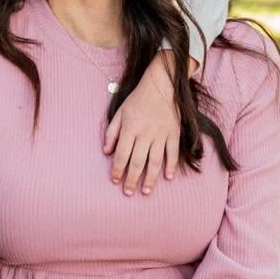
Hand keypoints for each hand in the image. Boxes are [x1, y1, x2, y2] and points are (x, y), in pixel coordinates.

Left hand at [104, 48, 180, 194]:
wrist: (161, 85)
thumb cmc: (138, 99)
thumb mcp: (120, 112)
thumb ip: (112, 132)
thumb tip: (106, 152)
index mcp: (130, 129)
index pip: (122, 154)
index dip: (118, 169)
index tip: (115, 181)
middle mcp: (145, 134)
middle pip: (137, 162)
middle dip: (131, 179)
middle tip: (128, 193)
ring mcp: (161, 134)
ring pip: (155, 161)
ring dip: (150, 179)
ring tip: (146, 191)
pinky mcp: (174, 133)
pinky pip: (172, 153)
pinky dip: (171, 166)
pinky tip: (167, 177)